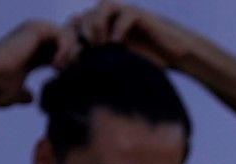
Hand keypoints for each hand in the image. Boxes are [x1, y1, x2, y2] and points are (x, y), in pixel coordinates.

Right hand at [0, 20, 80, 106]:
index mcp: (31, 55)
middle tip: (69, 75)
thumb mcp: (14, 94)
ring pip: (67, 37)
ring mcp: (34, 34)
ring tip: (61, 71)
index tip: (66, 82)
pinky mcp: (35, 30)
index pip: (58, 56)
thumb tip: (30, 98)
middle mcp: (32, 42)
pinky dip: (65, 50)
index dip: (67, 68)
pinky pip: (62, 35)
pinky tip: (57, 65)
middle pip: (66, 45)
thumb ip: (24, 95)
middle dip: (73, 60)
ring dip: (70, 55)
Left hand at [66, 1, 199, 70]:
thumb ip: (94, 70)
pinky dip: (118, 27)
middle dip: (75, 37)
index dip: (63, 47)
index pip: (71, 31)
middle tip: (76, 57)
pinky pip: (124, 13)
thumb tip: (67, 83)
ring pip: (100, 8)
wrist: (175, 56)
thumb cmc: (146, 66)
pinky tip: (117, 43)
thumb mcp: (115, 71)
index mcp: (97, 33)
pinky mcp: (140, 15)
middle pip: (80, 18)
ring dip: (95, 26)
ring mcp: (123, 14)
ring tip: (98, 45)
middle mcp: (107, 21)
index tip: (59, 67)